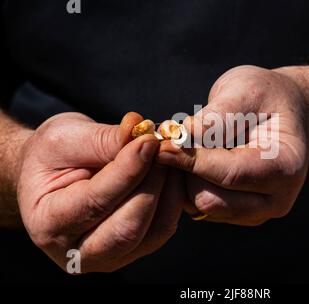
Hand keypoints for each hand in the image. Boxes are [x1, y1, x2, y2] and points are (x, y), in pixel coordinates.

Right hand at [17, 112, 182, 271]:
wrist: (50, 174)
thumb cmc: (52, 155)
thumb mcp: (64, 138)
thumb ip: (103, 141)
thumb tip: (146, 139)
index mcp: (48, 224)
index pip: (96, 202)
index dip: (128, 171)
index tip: (149, 141)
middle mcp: (77, 252)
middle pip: (128, 228)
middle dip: (153, 183)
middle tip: (164, 147)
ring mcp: (109, 256)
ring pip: (154, 231)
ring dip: (169, 190)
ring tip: (168, 155)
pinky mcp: (134, 249)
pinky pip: (164, 228)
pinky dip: (174, 197)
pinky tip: (171, 170)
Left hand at [158, 65, 308, 225]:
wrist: (279, 110)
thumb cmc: (265, 96)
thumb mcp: (246, 92)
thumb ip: (218, 116)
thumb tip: (182, 137)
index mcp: (286, 168)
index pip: (230, 174)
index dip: (193, 159)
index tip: (164, 144)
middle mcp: (274, 200)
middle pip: (210, 199)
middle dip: (187, 170)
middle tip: (173, 139)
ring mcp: (254, 211)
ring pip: (198, 206)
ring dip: (183, 176)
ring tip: (185, 143)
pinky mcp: (233, 213)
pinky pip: (196, 206)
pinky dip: (185, 182)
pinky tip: (189, 156)